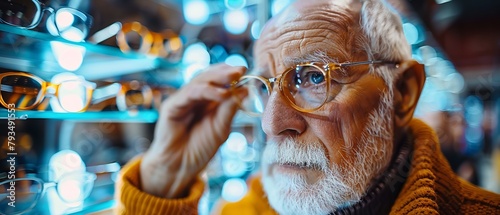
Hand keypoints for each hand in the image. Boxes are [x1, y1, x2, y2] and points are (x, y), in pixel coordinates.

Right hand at [140, 64, 245, 197]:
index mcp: (207, 101)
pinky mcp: (172, 105)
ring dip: (219, 77)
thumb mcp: (221, 127)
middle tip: (241, 69)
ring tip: (235, 76)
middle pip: (210, 77)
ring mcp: (183, 99)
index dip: (232, 75)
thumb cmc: (200, 148)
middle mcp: (194, 97)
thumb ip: (230, 108)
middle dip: (226, 72)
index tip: (248, 71)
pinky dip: (207, 91)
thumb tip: (245, 89)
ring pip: (200, 81)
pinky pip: (191, 93)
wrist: (180, 166)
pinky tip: (222, 93)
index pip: (220, 81)